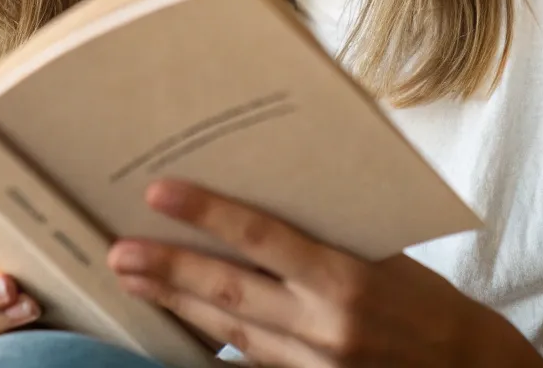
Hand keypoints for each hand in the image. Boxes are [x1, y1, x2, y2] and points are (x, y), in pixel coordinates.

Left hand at [108, 181, 542, 367]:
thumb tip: (259, 203)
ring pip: (229, 331)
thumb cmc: (425, 298)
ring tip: (133, 280)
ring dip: (176, 304)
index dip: (207, 213)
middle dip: (168, 270)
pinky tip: (180, 325)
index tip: (159, 192)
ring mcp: (314, 366)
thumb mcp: (380, 250)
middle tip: (118, 250)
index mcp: (346, 278)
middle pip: (230, 293)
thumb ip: (321, 234)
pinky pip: (250, 362)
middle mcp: (325, 327)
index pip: (262, 238)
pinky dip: (211, 342)